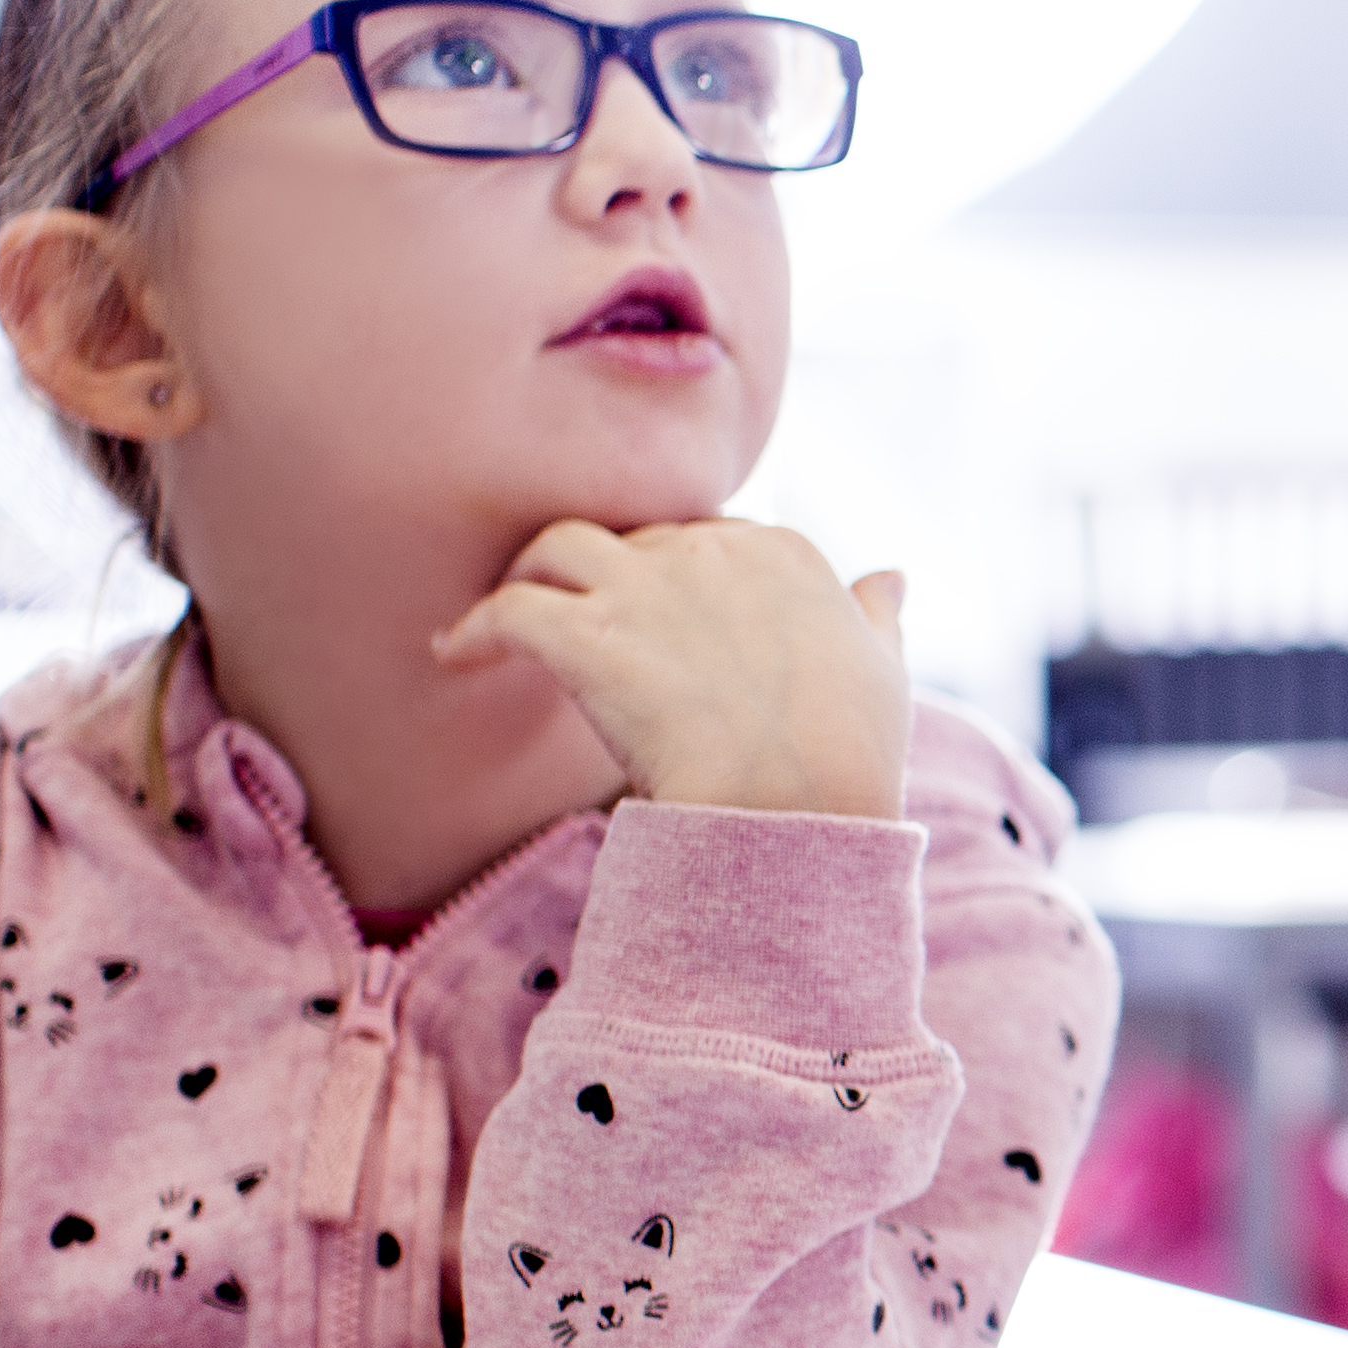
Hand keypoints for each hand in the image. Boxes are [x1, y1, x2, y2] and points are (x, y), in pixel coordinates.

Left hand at [429, 518, 910, 820]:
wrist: (799, 809)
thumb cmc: (850, 754)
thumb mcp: (885, 671)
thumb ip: (879, 616)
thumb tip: (891, 577)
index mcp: (785, 554)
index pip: (714, 537)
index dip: (681, 574)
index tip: (663, 614)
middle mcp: (713, 549)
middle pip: (635, 540)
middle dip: (608, 577)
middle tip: (581, 624)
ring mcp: (647, 587)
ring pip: (561, 544)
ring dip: (532, 569)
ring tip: (511, 605)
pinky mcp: (589, 634)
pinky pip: (509, 609)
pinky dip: (477, 625)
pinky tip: (455, 650)